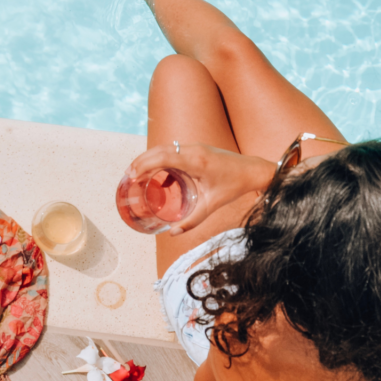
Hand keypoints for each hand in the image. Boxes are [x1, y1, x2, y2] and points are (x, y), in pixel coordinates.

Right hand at [127, 143, 273, 234]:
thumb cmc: (233, 186)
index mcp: (195, 161)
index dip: (144, 164)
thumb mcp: (211, 205)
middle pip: (159, 150)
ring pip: (164, 147)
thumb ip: (192, 220)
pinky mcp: (196, 148)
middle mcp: (193, 150)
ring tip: (136, 173)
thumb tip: (173, 233)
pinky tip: (157, 176)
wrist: (251, 170)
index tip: (132, 176)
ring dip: (149, 158)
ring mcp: (194, 146)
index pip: (163, 157)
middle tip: (128, 175)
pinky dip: (160, 159)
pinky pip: (173, 150)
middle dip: (141, 161)